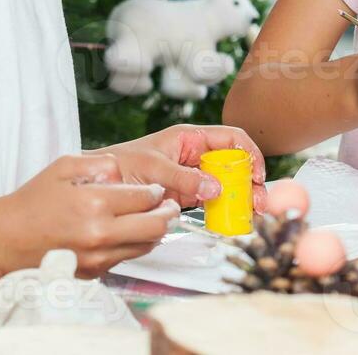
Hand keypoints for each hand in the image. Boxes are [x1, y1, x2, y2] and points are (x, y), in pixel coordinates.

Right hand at [0, 154, 179, 278]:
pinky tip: (129, 233)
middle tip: (170, 206)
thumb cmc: (33, 200)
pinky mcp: (94, 272)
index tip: (158, 190)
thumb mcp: (63, 166)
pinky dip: (135, 245)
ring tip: (153, 219)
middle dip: (168, 214)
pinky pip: (127, 258)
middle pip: (156, 227)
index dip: (157, 193)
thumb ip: (99, 163)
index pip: (145, 198)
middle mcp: (100, 233)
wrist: (7, 238)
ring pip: (146, 246)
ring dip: (156, 232)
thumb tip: (125, 171)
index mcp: (94, 203)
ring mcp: (98, 257)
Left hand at [94, 124, 268, 211]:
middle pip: (233, 163)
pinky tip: (231, 219)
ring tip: (250, 213)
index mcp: (189, 137)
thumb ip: (183, 177)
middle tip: (258, 201)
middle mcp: (194, 155)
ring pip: (226, 183)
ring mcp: (191, 176)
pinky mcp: (186, 196)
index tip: (256, 173)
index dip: (248, 153)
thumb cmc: (120, 165)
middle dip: (249, 180)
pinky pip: (212, 200)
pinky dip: (224, 209)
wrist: (98, 186)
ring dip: (240, 197)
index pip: (231, 138)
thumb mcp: (153, 167)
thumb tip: (214, 187)